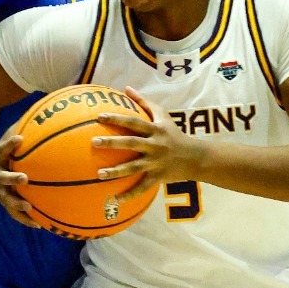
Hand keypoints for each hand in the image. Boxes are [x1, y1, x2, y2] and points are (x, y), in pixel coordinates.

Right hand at [0, 131, 32, 224]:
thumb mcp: (4, 139)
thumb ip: (18, 130)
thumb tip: (38, 114)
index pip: (3, 148)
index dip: (11, 143)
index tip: (20, 138)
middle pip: (4, 177)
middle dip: (13, 178)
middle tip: (25, 178)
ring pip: (7, 199)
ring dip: (17, 204)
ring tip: (30, 208)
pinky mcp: (3, 200)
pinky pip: (14, 212)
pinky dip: (25, 219)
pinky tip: (40, 225)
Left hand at [92, 88, 206, 198]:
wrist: (195, 157)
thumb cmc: (175, 134)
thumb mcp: (163, 115)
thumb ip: (144, 102)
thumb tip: (126, 88)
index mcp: (155, 130)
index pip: (133, 122)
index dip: (117, 118)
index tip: (99, 116)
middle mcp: (154, 145)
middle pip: (131, 143)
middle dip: (112, 142)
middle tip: (93, 142)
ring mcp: (156, 162)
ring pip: (134, 167)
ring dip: (116, 171)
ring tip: (99, 174)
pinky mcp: (158, 177)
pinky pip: (142, 187)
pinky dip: (130, 194)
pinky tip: (115, 200)